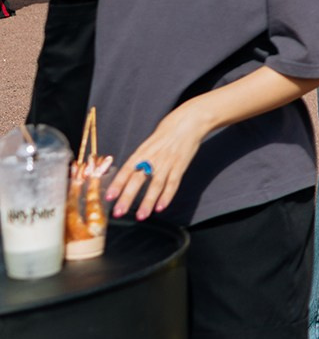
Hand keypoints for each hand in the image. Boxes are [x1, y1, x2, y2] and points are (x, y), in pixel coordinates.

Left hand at [106, 102, 212, 219]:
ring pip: (156, 185)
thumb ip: (139, 159)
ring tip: (140, 216)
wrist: (189, 122)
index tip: (108, 197)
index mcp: (142, 152)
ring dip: (148, 202)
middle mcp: (153, 158)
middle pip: (139, 179)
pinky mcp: (181, 165)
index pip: (127, 169)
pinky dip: (167, 196)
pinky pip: (173, 183)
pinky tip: (161, 207)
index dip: (117, 184)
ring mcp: (168, 162)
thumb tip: (126, 176)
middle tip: (118, 212)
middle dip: (128, 197)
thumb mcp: (149, 143)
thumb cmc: (166, 132)